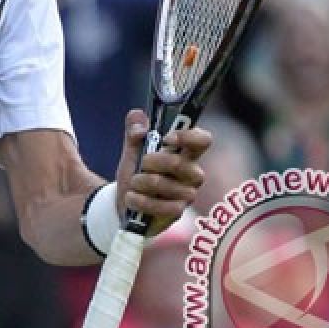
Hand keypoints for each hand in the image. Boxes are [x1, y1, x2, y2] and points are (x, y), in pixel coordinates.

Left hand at [115, 109, 210, 236]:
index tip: (166, 138)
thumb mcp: (131, 151)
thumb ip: (133, 133)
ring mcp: (187, 193)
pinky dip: (140, 201)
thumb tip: (137, 116)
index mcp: (185, 153)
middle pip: (180, 163)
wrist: (125, 203)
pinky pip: (161, 206)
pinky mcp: (177, 211)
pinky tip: (132, 198)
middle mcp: (192, 173)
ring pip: (166, 184)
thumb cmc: (136, 174)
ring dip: (141, 182)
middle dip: (153, 161)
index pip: (202, 140)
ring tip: (133, 183)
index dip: (188, 136)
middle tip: (142, 163)